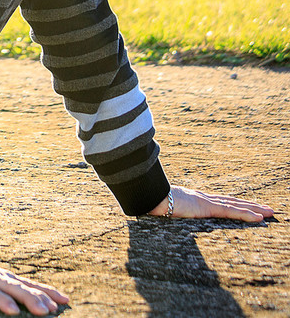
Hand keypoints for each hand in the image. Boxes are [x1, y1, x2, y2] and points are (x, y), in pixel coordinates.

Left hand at [0, 253, 68, 314]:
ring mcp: (0, 275)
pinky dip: (45, 290)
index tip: (12, 310)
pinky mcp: (8, 278)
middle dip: (27, 299)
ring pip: (23, 285)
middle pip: (10, 287)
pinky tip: (62, 299)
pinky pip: (29, 283)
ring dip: (40, 295)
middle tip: (43, 311)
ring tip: (56, 307)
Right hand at [148, 185, 274, 221]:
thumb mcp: (164, 211)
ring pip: (236, 206)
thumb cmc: (150, 203)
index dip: (235, 203)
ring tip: (271, 212)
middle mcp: (203, 198)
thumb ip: (170, 214)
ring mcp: (205, 202)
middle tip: (268, 209)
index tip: (248, 206)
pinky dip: (246, 214)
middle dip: (251, 205)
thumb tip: (166, 219)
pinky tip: (258, 218)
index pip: (220, 202)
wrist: (146, 196)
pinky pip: (230, 212)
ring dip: (255, 209)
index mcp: (194, 200)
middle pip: (232, 202)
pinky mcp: (206, 207)